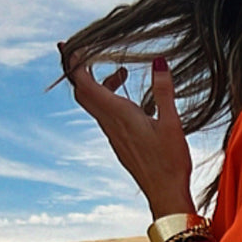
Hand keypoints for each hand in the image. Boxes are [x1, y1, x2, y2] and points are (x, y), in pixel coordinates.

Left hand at [61, 49, 194, 219]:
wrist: (166, 195)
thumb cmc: (170, 163)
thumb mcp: (172, 124)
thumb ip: (164, 92)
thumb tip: (158, 62)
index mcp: (119, 115)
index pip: (84, 84)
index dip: (74, 64)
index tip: (70, 47)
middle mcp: (111, 124)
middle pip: (82, 93)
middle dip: (79, 70)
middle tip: (82, 52)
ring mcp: (113, 135)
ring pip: (94, 104)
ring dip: (100, 84)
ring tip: (121, 73)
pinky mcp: (119, 143)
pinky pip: (105, 116)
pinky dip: (109, 99)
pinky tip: (128, 100)